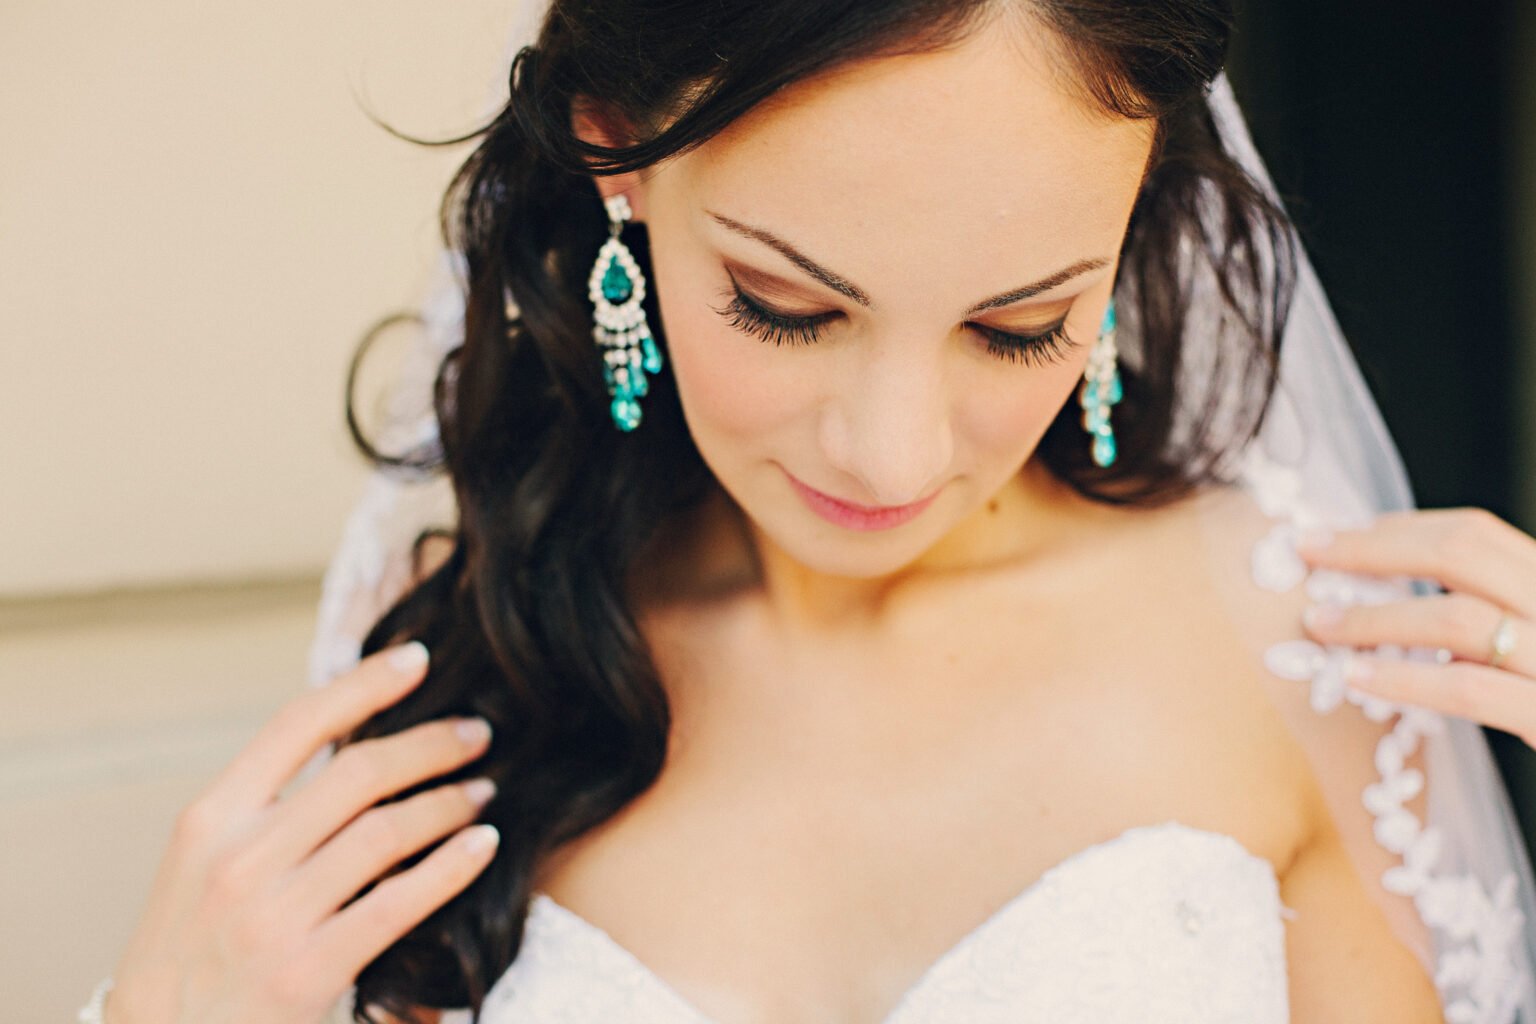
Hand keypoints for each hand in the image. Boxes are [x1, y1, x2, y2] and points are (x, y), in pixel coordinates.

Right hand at [105, 642, 498, 1023]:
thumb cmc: (192, 953)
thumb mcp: (201, 866)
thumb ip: (264, 810)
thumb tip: (352, 743)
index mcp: (209, 820)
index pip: (295, 724)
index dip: (363, 684)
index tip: (416, 660)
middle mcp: (237, 859)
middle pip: (358, 772)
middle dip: (431, 744)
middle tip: (478, 732)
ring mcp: (272, 917)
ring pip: (387, 832)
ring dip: (450, 803)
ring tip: (484, 791)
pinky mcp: (308, 972)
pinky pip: (400, 903)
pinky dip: (452, 866)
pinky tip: (483, 846)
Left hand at [1296, 506, 1535, 747]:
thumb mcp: (1531, 641)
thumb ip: (1488, 613)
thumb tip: (1388, 592)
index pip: (1476, 534)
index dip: (1397, 530)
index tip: (1335, 536)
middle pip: (1462, 554)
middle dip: (1373, 550)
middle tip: (1309, 554)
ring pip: (1459, 617)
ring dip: (1375, 617)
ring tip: (1320, 623)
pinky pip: (1469, 689)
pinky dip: (1405, 679)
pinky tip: (1357, 678)